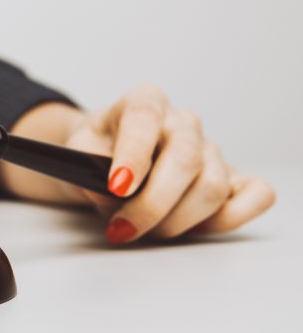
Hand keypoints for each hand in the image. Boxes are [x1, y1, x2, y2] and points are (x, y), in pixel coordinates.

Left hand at [0, 86, 275, 243]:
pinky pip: (256, 195)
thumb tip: (110, 197)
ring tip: (144, 231)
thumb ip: (86, 171)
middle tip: (122, 229)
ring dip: (177, 221)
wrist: (106, 155)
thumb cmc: (94, 150)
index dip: (133, 154)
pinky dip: (231, 217)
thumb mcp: (76, 154)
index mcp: (144, 101)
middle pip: (185, 160)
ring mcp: (211, 148)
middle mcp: (182, 121)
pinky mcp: (233, 176)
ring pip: (213, 187)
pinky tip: (194, 227)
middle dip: (152, 205)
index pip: (145, 118)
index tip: (117, 187)